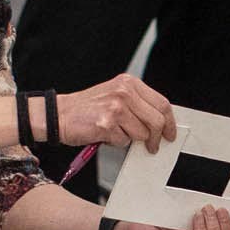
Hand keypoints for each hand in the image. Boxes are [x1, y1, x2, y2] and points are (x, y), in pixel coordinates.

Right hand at [56, 75, 175, 151]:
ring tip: (117, 133)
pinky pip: (124, 141)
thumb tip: (160, 123)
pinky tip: (106, 135)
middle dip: (157, 137)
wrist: (59, 114)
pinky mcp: (107, 124)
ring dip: (131, 139)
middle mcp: (124, 92)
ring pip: (141, 133)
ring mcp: (116, 107)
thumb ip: (137, 104)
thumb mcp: (115, 96)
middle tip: (153, 146)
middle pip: (157, 120)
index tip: (170, 133)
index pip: (162, 103)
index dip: (170, 121)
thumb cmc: (87, 108)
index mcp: (129, 83)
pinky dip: (116, 143)